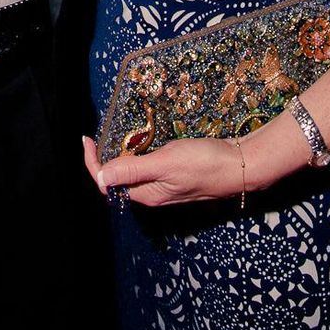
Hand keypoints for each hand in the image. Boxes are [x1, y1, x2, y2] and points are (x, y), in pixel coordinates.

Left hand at [83, 134, 243, 208]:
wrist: (242, 165)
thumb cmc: (206, 163)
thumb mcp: (166, 163)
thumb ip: (133, 169)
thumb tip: (101, 176)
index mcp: (147, 195)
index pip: (109, 183)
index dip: (93, 163)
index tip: (87, 139)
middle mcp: (153, 194)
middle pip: (118, 179)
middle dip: (103, 158)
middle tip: (96, 135)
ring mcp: (165, 186)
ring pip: (133, 173)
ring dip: (120, 155)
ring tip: (112, 135)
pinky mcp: (176, 176)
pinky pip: (148, 167)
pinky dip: (138, 154)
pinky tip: (140, 141)